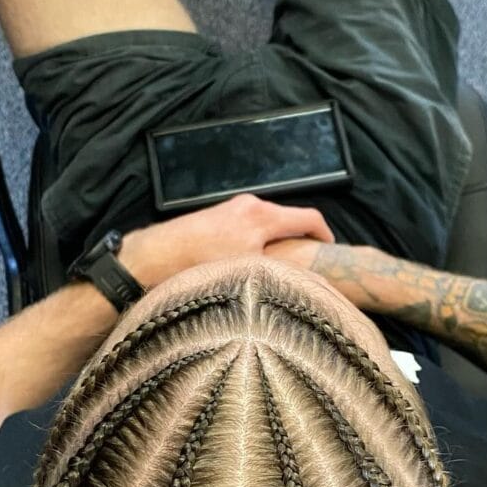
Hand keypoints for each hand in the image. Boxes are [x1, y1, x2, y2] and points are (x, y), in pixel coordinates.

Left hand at [120, 193, 333, 289]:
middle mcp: (251, 205)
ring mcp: (234, 207)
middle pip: (289, 220)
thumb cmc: (199, 265)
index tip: (331, 250)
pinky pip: (251, 226)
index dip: (326, 235)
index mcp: (263, 217)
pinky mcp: (220, 214)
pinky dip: (259, 242)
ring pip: (269, 225)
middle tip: (306, 265)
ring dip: (277, 244)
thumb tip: (300, 281)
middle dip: (300, 242)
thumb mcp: (247, 271)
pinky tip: (249, 264)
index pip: (309, 218)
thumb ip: (278, 270)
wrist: (155, 256)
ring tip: (276, 268)